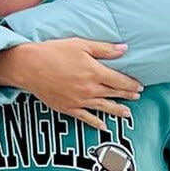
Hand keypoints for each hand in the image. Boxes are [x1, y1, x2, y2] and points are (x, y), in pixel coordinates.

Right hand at [0, 38, 142, 129]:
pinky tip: (103, 126)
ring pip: (103, 107)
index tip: (139, 86)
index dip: (131, 84)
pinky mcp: (68, 108)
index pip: (119, 80)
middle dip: (127, 95)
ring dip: (117, 110)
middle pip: (113, 94)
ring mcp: (79, 101)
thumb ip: (104, 49)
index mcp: (94, 72)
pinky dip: (95, 122)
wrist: (30, 66)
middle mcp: (89, 89)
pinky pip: (86, 118)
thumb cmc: (54, 52)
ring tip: (128, 113)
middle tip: (137, 96)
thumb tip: (124, 49)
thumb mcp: (81, 44)